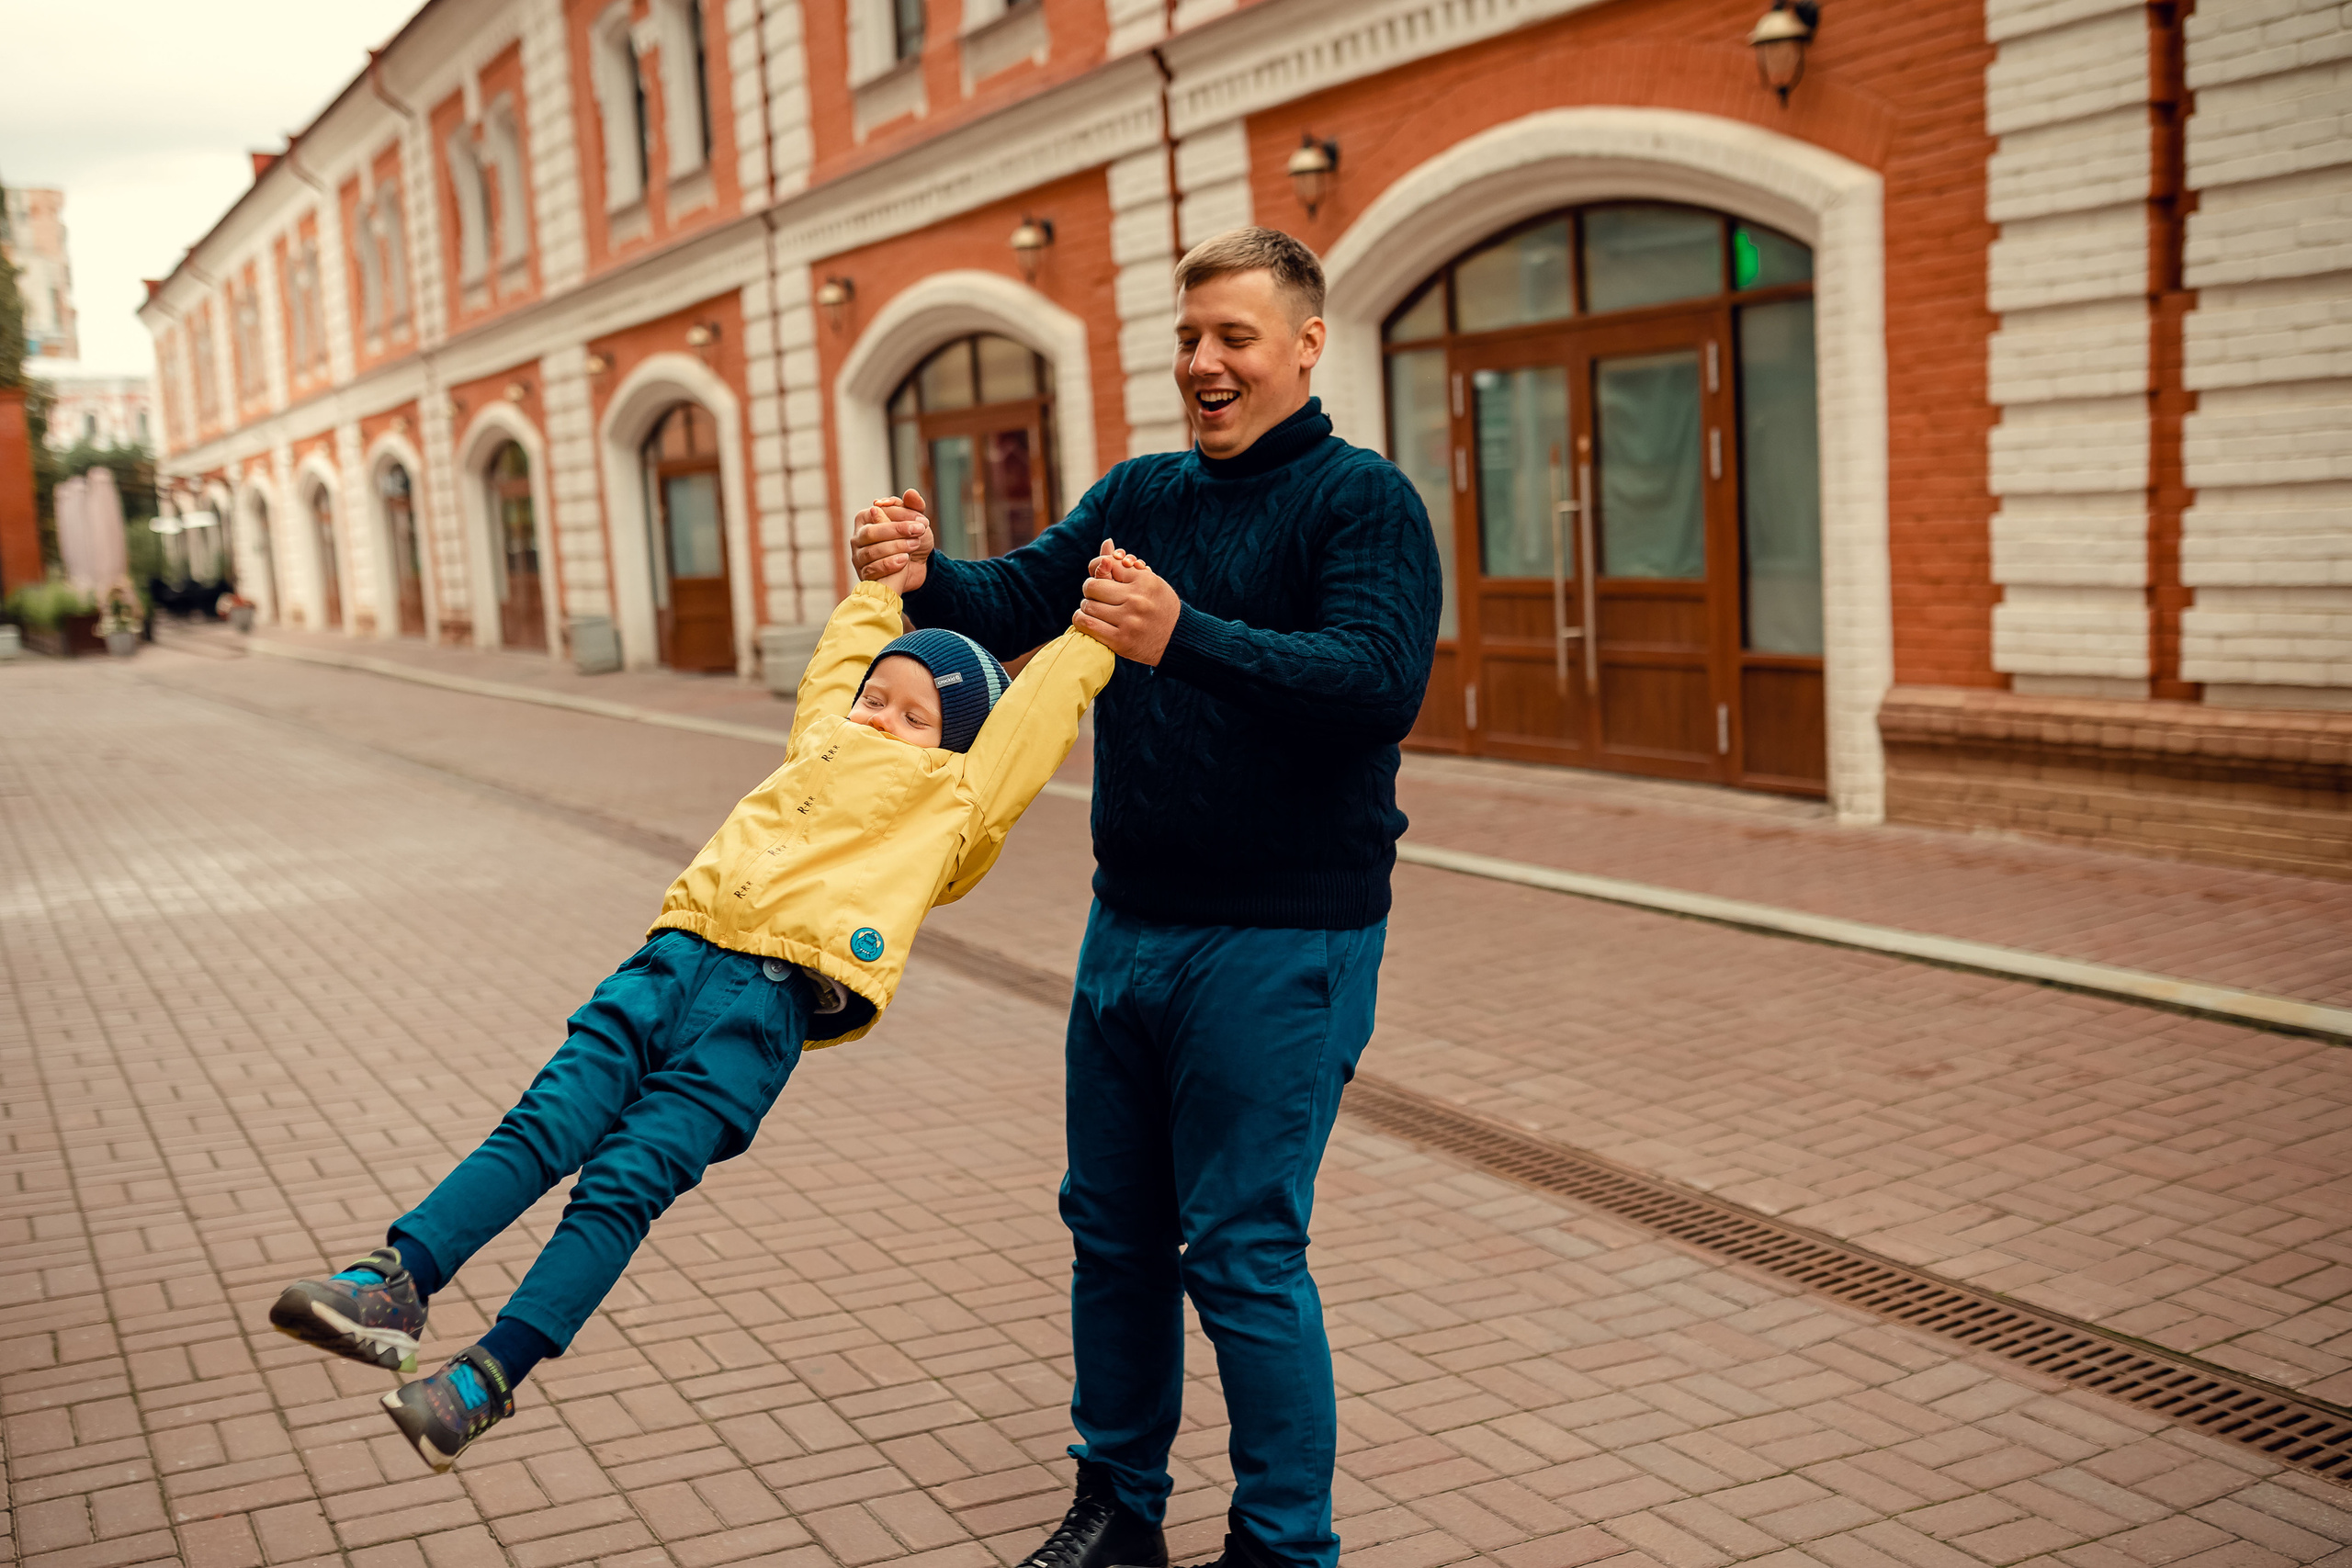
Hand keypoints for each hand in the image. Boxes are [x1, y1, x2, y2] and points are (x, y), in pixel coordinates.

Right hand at [852, 489, 932, 592]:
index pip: (877, 513)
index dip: (900, 515)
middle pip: (871, 532)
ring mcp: (858, 557)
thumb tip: (910, 492)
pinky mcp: (864, 574)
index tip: (921, 519)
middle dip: (897, 530)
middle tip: (919, 530)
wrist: (917, 567)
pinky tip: (904, 561)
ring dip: (896, 547)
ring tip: (915, 544)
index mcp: (865, 518)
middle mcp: (857, 537)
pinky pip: (872, 569)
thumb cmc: (912, 539)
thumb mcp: (916, 521)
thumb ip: (914, 506)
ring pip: (871, 552)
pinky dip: (889, 564)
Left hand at [1074, 537, 1179, 665]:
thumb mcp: (1149, 580)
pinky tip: (1087, 620)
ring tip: (1094, 609)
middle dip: (1090, 589)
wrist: (1178, 637)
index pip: (1107, 564)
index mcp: (1144, 581)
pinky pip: (1087, 625)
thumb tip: (1106, 542)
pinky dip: (1081, 620)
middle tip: (1096, 595)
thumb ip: (1124, 565)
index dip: (1099, 568)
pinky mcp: (1121, 641)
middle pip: (1092, 586)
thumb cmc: (1159, 604)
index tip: (1102, 576)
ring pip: (1088, 606)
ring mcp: (1129, 621)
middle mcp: (1137, 600)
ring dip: (1086, 607)